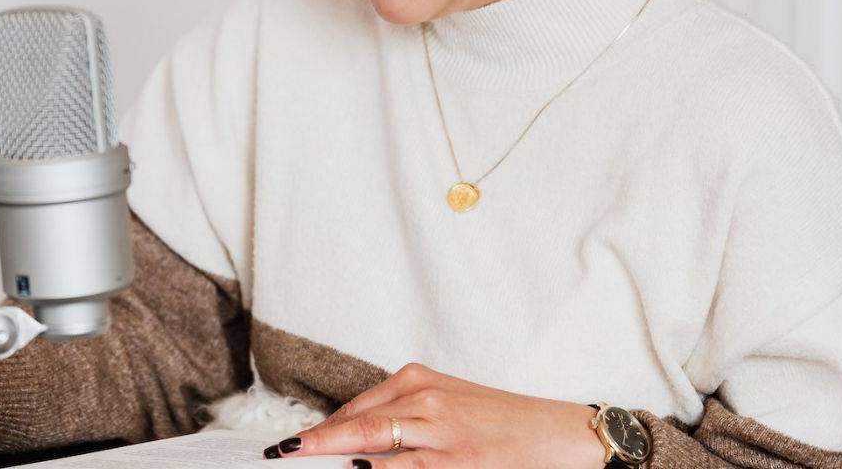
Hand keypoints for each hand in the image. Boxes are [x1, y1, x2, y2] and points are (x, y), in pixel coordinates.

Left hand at [265, 362, 606, 467]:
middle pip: (358, 427)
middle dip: (316, 444)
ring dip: (339, 461)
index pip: (357, 408)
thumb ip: (402, 414)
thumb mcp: (447, 403)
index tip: (291, 444)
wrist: (561, 434)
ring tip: (305, 463)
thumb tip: (352, 442)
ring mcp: (443, 436)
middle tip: (281, 454)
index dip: (321, 430)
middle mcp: (427, 403)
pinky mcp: (460, 464)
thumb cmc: (502, 421)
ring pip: (377, 450)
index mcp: (419, 381)